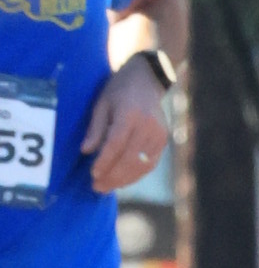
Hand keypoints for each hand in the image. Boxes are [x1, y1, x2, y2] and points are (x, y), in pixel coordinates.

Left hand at [82, 55, 170, 198]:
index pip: (116, 144)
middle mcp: (148, 126)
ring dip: (124, 179)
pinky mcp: (163, 141)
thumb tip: (86, 151)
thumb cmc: (119, 90)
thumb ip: (95, 128)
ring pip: (142, 165)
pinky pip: (150, 163)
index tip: (92, 174)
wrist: (148, 80)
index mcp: (130, 114)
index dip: (104, 161)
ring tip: (107, 187)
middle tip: (97, 187)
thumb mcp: (102, 104)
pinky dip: (136, 174)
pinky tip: (122, 180)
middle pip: (130, 159)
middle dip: (113, 176)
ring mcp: (159, 135)